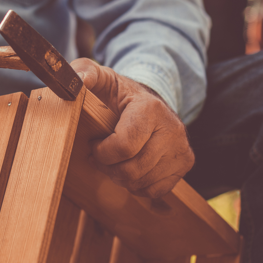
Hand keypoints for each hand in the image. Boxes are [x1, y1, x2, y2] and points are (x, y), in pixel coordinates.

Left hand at [71, 58, 194, 198]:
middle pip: (132, 169)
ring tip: (114, 162)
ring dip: (121, 177)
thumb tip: (78, 78)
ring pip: (143, 182)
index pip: (123, 147)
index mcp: (150, 108)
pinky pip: (156, 189)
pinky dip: (138, 185)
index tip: (93, 144)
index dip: (101, 152)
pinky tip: (130, 169)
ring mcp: (181, 147)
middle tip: (100, 157)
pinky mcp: (184, 162)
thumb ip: (86, 72)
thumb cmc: (120, 94)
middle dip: (109, 167)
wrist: (150, 103)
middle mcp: (172, 128)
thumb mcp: (102, 79)